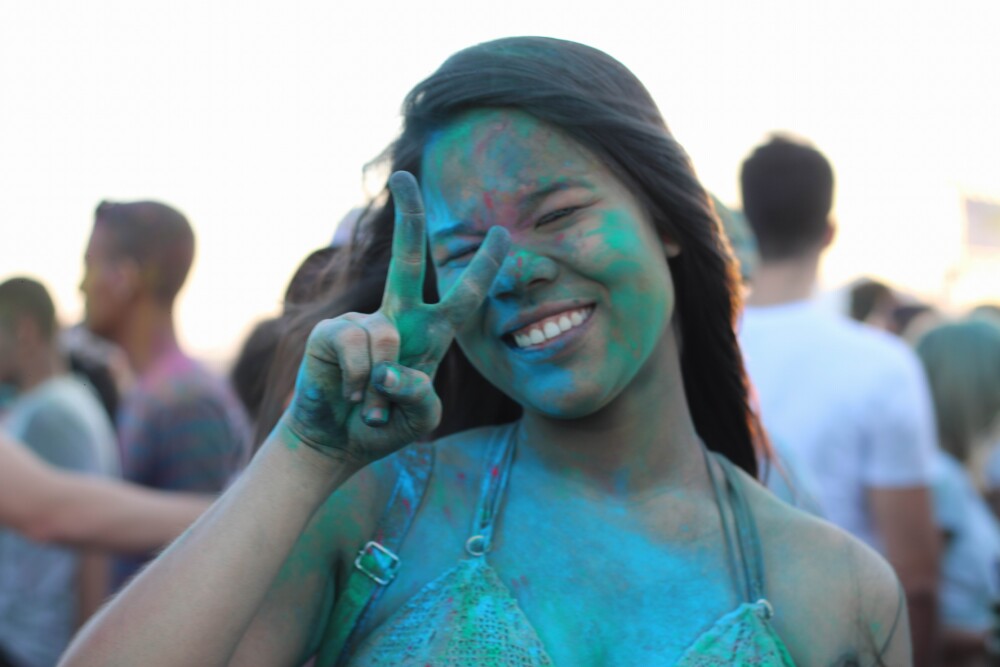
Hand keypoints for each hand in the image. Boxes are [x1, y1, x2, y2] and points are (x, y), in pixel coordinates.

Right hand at [280, 171, 509, 466]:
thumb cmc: (383, 427)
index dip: (484, 266)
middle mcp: (396, 320)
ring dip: (379, 383)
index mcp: (429, 335)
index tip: (500, 232)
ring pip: (384, 335)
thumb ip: (421, 398)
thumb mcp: (420, 419)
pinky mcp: (331, 333)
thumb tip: (391, 368)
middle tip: (405, 176)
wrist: (335, 442)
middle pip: (406, 260)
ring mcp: (361, 323)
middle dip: (409, 216)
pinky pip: (355, 347)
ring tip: (368, 404)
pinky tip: (348, 394)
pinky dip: (357, 381)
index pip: (464, 296)